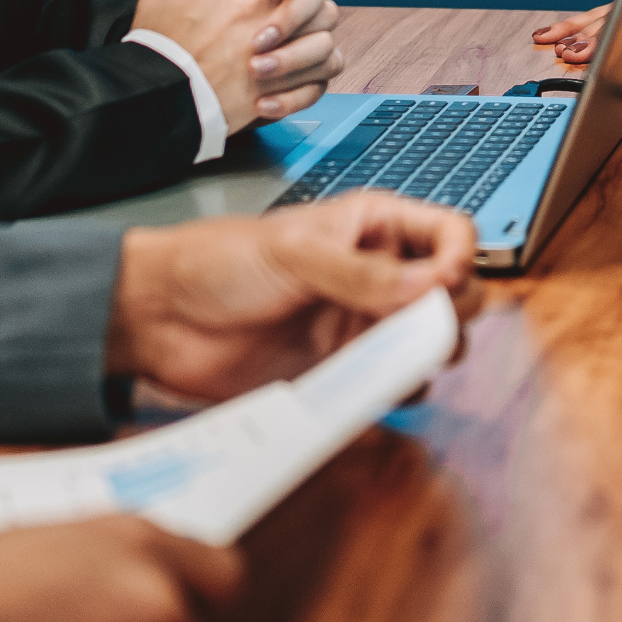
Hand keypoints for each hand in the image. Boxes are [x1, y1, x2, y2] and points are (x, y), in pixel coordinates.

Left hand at [106, 191, 477, 402]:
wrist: (162, 319)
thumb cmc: (219, 262)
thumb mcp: (294, 252)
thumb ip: (362, 273)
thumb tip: (431, 286)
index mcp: (372, 229)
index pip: (447, 234)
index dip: (460, 255)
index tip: (447, 280)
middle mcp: (376, 278)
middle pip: (451, 294)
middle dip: (451, 312)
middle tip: (425, 329)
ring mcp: (360, 327)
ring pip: (428, 344)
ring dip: (429, 356)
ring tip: (403, 361)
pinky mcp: (340, 372)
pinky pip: (389, 386)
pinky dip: (396, 393)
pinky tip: (378, 388)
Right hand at [137, 0, 342, 131]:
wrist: (156, 105)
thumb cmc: (156, 51)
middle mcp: (251, 6)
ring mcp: (272, 43)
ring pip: (327, 14)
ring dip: (319, 17)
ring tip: (303, 24)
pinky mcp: (281, 79)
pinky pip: (328, 62)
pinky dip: (322, 61)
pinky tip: (305, 63)